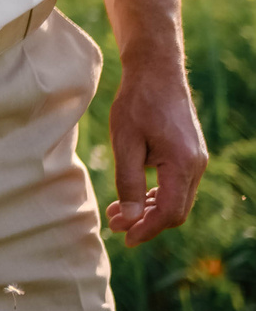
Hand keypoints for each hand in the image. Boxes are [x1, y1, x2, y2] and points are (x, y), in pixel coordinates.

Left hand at [105, 57, 206, 244]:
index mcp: (182, 164)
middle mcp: (196, 166)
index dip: (147, 229)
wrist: (156, 72)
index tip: (124, 237)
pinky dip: (155, 195)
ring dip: (149, 209)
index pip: (169, 212)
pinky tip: (132, 196)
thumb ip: (128, 182)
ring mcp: (196, 160)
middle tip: (115, 225)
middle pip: (175, 210)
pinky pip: (176, 185)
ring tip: (117, 212)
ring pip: (176, 199)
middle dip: (146, 222)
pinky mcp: (189, 154)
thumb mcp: (124, 143)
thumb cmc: (137, 103)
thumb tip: (129, 218)